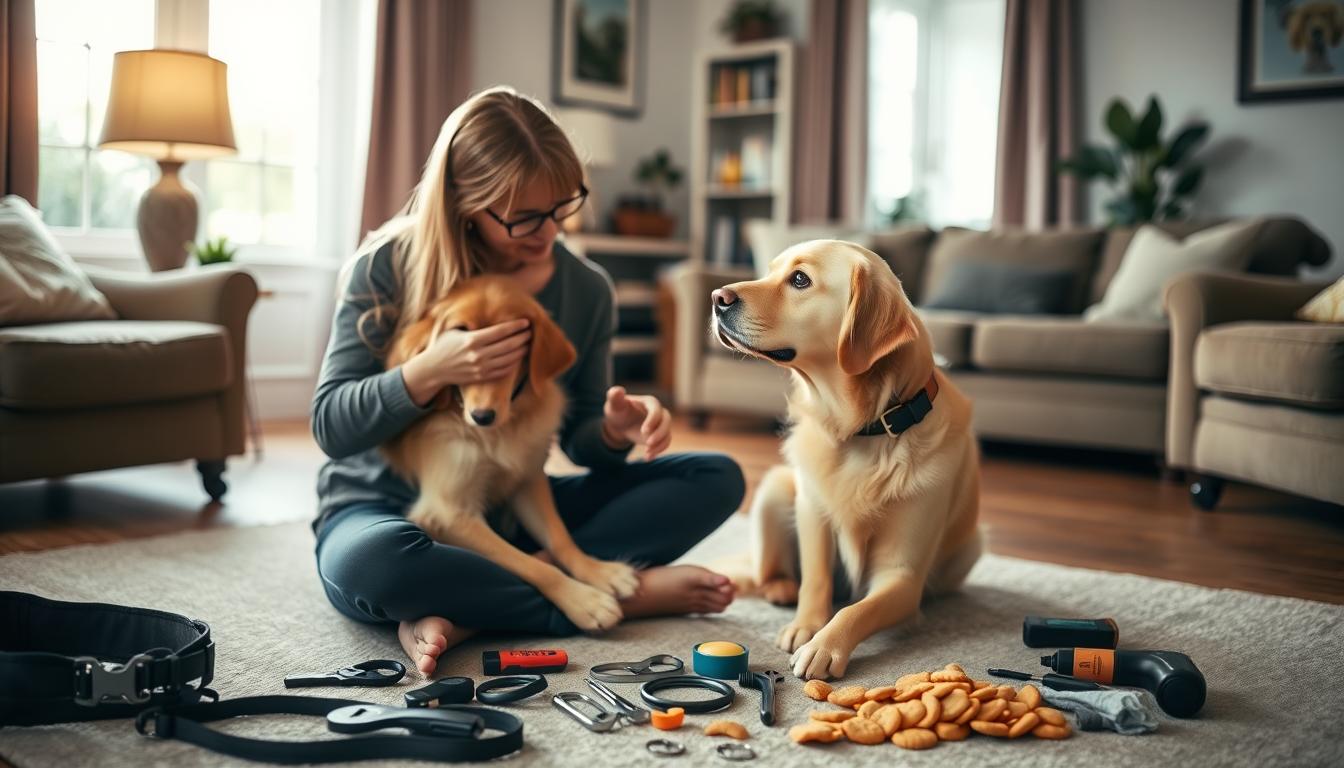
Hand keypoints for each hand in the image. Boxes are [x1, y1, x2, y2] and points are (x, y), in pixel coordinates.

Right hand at [402, 319, 530, 405]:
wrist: (433, 369)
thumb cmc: (443, 345)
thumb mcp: (454, 330)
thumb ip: (471, 324)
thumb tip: (486, 309)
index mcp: (471, 340)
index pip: (499, 332)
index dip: (515, 326)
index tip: (525, 321)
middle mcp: (477, 355)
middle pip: (507, 345)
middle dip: (522, 337)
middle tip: (531, 331)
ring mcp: (480, 368)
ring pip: (508, 359)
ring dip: (521, 350)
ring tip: (528, 343)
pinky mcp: (481, 378)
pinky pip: (503, 371)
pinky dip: (514, 364)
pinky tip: (518, 356)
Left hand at [601, 386, 671, 458]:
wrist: (620, 423)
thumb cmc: (617, 410)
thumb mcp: (614, 404)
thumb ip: (615, 396)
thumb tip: (618, 390)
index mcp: (649, 402)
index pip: (656, 410)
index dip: (652, 420)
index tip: (644, 431)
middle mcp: (658, 413)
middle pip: (666, 421)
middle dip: (659, 433)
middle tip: (648, 443)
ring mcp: (660, 425)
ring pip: (667, 434)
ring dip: (660, 445)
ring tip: (647, 454)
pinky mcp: (659, 436)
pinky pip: (665, 443)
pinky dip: (658, 451)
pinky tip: (647, 458)